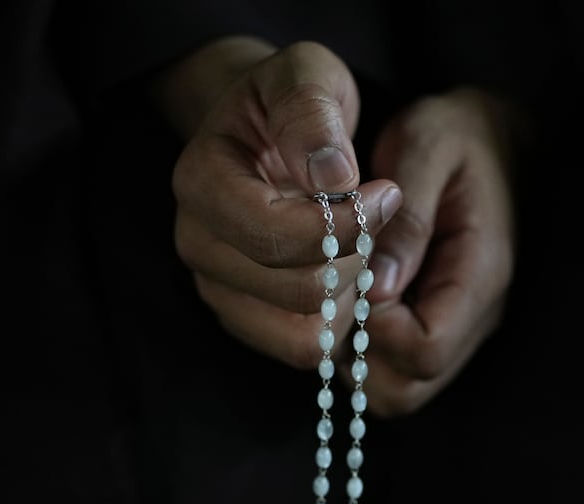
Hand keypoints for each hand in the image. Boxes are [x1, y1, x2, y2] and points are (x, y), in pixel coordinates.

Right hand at [160, 39, 404, 373]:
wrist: (269, 130)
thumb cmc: (290, 102)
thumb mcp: (305, 74)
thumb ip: (311, 113)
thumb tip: (332, 178)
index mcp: (201, 182)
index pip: (273, 237)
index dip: (343, 226)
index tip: (385, 194)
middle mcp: (198, 244)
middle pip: (297, 292)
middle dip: (354, 260)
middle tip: (374, 218)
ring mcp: (219, 288)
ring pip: (304, 334)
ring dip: (348, 294)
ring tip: (355, 244)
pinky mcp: (245, 319)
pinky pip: (305, 349)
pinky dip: (338, 320)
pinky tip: (344, 272)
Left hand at [359, 88, 517, 414]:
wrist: (493, 132)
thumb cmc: (457, 132)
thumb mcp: (429, 146)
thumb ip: (407, 216)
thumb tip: (376, 287)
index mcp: (481, 275)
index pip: (423, 350)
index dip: (373, 329)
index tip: (351, 279)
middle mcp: (474, 318)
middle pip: (406, 388)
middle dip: (357, 355)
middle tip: (338, 295)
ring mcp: (458, 329)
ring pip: (395, 390)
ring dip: (355, 358)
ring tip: (342, 294)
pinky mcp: (437, 327)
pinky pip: (392, 371)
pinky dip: (362, 351)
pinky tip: (351, 298)